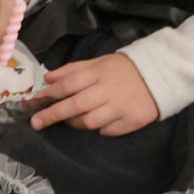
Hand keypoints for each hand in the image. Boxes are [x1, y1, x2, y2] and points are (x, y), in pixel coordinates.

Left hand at [27, 54, 159, 135]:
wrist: (160, 74)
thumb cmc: (123, 69)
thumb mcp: (99, 62)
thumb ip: (73, 70)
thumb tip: (47, 78)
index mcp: (99, 73)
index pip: (68, 85)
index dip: (49, 95)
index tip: (32, 103)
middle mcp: (108, 90)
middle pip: (75, 105)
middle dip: (52, 115)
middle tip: (36, 123)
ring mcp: (121, 107)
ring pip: (89, 122)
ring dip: (75, 123)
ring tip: (71, 120)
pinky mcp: (132, 121)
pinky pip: (107, 131)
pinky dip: (99, 129)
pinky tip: (99, 122)